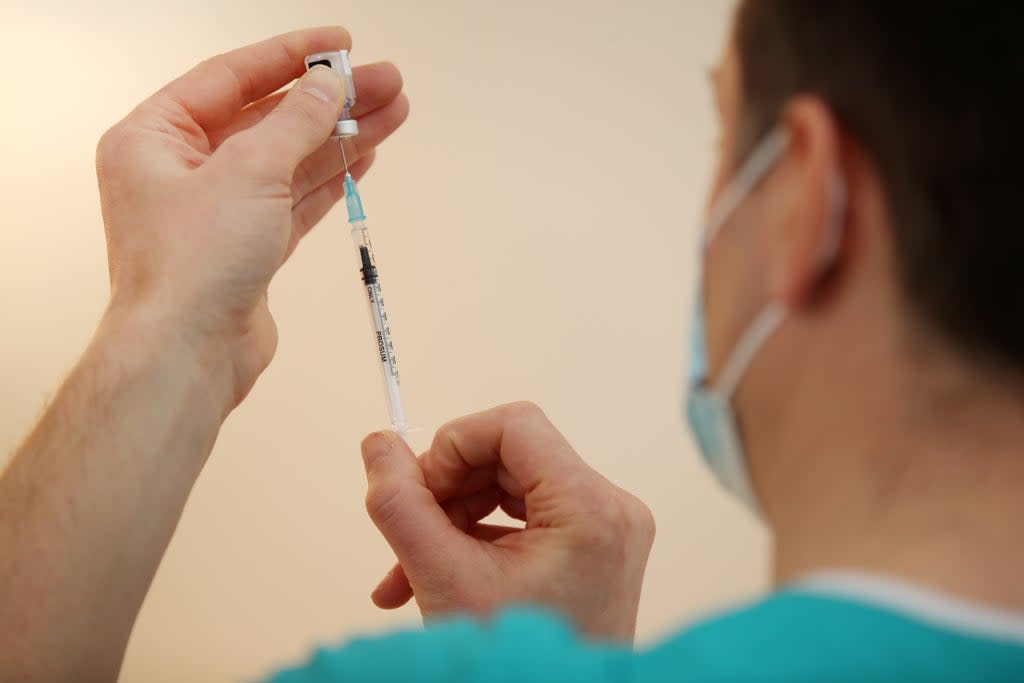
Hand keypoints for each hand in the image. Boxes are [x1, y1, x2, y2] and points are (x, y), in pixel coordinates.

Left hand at [96, 27, 408, 412]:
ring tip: (392, 113)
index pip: (230, 77)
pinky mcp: (247, 246)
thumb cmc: (189, 266)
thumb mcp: (249, 172)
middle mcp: (181, 170)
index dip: (289, 56)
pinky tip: (364, 154)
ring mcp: (217, 211)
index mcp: (154, 138)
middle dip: (329, 101)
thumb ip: (295, 122)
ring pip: (289, 159)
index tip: (338, 44)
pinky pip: (295, 199)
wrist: (188, 353)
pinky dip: (329, 177)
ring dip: (341, 137)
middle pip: (268, 118)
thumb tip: (328, 86)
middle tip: (382, 82)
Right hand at [361, 402, 655, 641]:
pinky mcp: (594, 544)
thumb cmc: (509, 664)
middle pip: (510, 454)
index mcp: (590, 509)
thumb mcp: (443, 580)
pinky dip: (478, 535)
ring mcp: (607, 528)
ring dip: (453, 515)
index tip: (421, 489)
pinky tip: (437, 572)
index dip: (455, 445)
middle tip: (407, 533)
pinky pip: (526, 514)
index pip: (515, 425)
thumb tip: (378, 443)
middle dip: (447, 490)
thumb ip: (400, 505)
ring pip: (511, 483)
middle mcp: (612, 509)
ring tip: (408, 568)